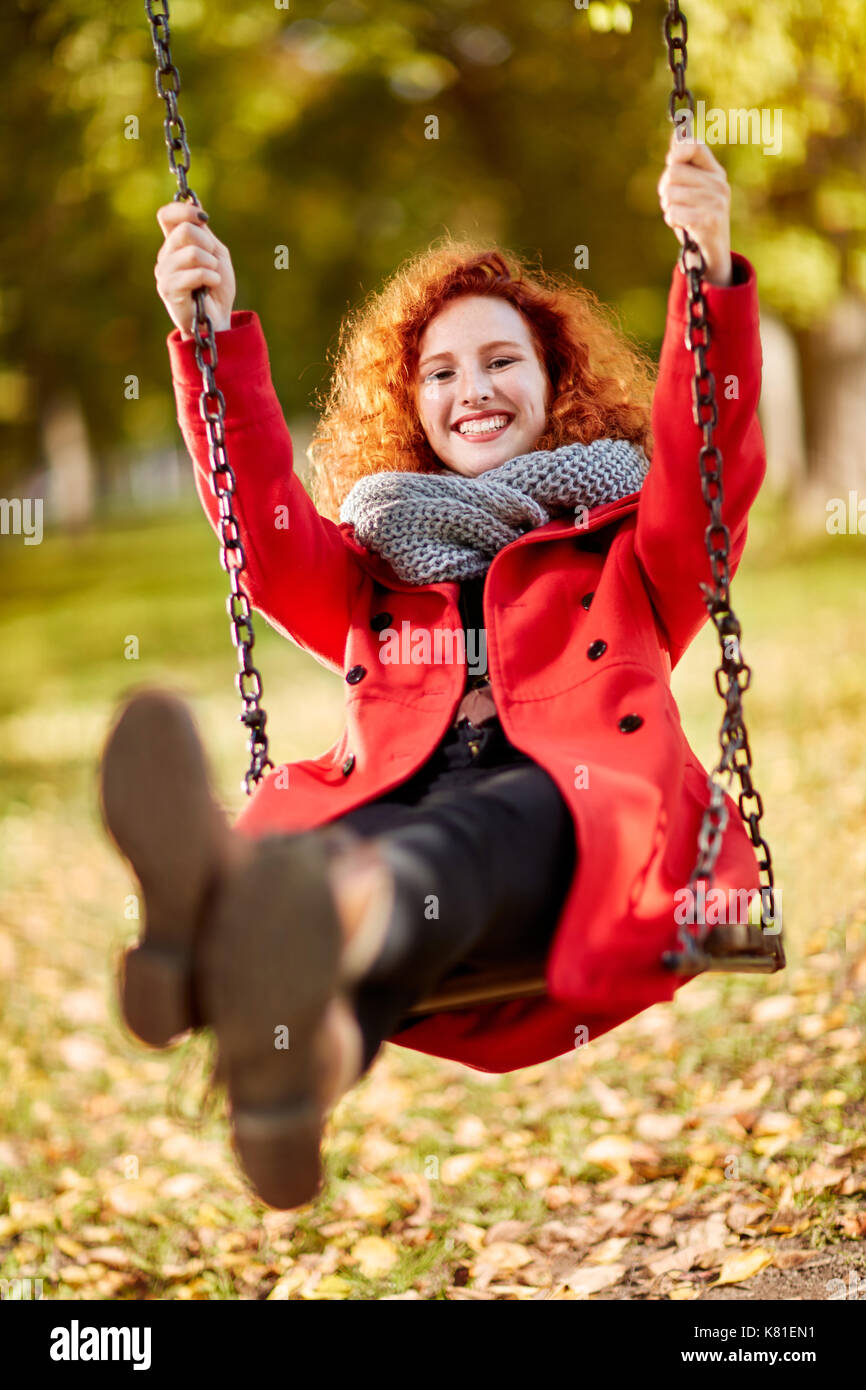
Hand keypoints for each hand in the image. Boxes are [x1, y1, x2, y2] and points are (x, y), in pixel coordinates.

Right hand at [154, 202, 236, 338]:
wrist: (216, 320)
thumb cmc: (216, 288)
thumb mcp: (216, 253)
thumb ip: (204, 232)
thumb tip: (195, 203)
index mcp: (174, 244)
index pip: (166, 214)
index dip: (184, 210)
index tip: (204, 218)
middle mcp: (165, 256)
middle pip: (184, 229)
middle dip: (207, 242)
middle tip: (213, 260)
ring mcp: (164, 273)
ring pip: (191, 252)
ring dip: (211, 264)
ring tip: (213, 277)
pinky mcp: (168, 290)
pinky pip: (193, 273)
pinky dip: (210, 277)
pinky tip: (212, 286)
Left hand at [657, 125, 732, 287]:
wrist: (711, 253)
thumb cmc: (697, 217)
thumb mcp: (692, 189)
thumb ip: (684, 164)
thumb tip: (676, 133)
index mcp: (715, 172)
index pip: (694, 146)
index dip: (676, 151)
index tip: (670, 162)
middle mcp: (719, 184)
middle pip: (673, 171)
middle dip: (664, 188)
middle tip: (672, 202)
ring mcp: (716, 202)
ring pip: (670, 193)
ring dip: (667, 207)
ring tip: (679, 215)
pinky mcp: (709, 221)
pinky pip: (673, 212)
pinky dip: (671, 220)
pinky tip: (682, 225)